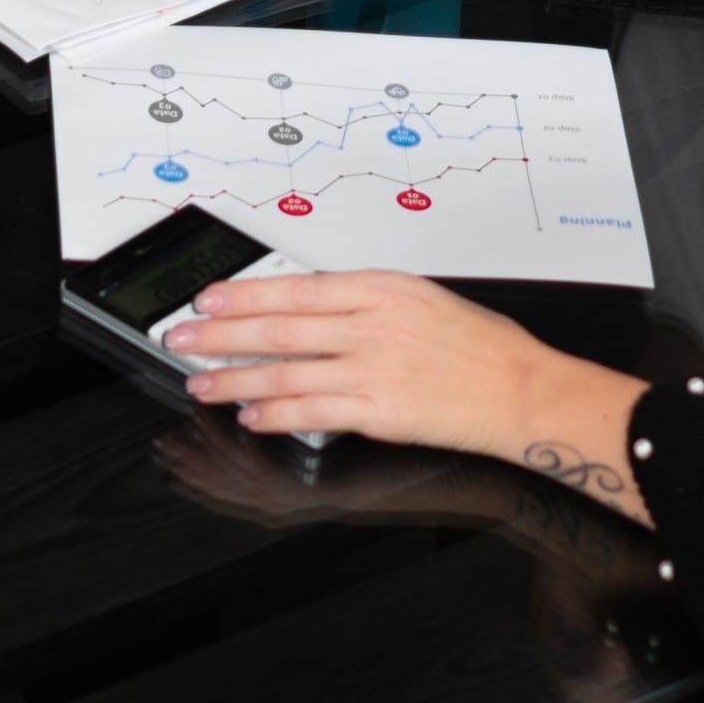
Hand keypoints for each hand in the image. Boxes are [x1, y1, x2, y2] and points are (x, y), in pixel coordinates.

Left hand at [162, 269, 649, 515]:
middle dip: (220, 333)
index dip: (243, 294)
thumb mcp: (423, 299)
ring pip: (285, 370)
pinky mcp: (380, 412)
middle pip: (278, 327)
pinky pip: (312, 411)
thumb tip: (308, 310)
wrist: (522, 389)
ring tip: (201, 383)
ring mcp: (373, 369)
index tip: (208, 298)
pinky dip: (275, 413)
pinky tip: (251, 415)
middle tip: (181, 337)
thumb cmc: (482, 346)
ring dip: (234, 378)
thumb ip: (365, 302)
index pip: (294, 287)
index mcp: (383, 288)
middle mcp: (373, 324)